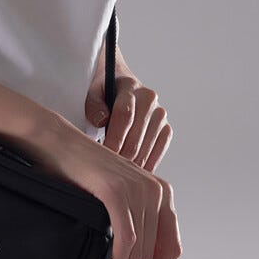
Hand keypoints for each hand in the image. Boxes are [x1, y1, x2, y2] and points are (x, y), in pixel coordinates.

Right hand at [14, 110, 181, 258]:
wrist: (54, 142)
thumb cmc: (77, 171)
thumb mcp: (115, 197)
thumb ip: (131, 222)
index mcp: (161, 192)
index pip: (171, 246)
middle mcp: (157, 190)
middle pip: (153, 254)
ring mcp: (139, 190)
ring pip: (138, 251)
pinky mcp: (118, 193)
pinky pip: (126, 241)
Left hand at [84, 46, 171, 173]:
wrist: (121, 83)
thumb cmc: (104, 89)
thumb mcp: (92, 91)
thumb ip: (94, 105)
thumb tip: (102, 121)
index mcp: (131, 87)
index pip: (125, 116)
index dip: (114, 139)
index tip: (103, 155)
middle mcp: (150, 100)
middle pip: (135, 138)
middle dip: (120, 157)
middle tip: (106, 171)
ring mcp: (160, 115)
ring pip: (146, 148)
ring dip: (132, 164)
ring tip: (117, 175)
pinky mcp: (165, 128)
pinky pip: (159, 151)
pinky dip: (147, 164)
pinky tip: (134, 172)